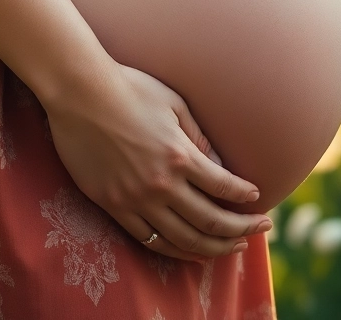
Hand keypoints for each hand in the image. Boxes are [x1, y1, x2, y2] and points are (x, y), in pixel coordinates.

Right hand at [42, 57, 272, 260]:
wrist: (80, 94)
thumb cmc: (129, 88)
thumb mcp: (174, 104)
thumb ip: (197, 137)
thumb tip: (218, 165)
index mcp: (180, 156)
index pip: (225, 187)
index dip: (245, 198)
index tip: (258, 200)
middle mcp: (161, 184)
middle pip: (211, 221)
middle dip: (241, 230)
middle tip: (260, 231)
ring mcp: (136, 199)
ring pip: (183, 239)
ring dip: (213, 248)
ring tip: (232, 249)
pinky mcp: (113, 206)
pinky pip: (149, 239)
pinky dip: (174, 249)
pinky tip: (189, 251)